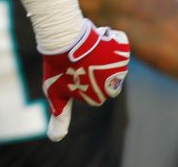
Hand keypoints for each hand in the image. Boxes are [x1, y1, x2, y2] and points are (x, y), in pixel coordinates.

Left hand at [41, 19, 129, 140]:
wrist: (62, 38)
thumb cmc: (57, 67)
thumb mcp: (55, 93)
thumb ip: (60, 116)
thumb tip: (55, 139)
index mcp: (98, 98)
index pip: (93, 92)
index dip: (81, 80)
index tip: (73, 73)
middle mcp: (113, 85)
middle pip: (105, 80)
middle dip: (94, 70)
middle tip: (79, 60)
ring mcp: (120, 66)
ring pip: (112, 62)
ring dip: (101, 54)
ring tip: (86, 48)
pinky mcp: (123, 49)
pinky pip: (118, 45)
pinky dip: (109, 41)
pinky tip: (97, 38)